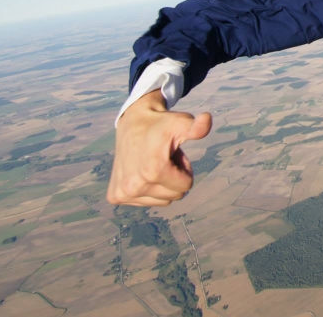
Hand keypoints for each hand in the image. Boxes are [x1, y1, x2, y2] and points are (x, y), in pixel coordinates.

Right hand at [106, 91, 212, 206]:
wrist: (132, 122)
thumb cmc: (161, 124)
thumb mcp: (180, 123)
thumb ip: (196, 127)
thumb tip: (207, 119)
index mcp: (152, 171)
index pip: (186, 186)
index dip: (184, 168)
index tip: (172, 154)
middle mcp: (133, 187)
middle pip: (175, 196)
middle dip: (174, 177)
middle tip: (163, 157)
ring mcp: (123, 193)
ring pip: (162, 201)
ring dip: (162, 183)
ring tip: (152, 162)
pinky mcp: (115, 196)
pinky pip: (146, 202)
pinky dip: (148, 188)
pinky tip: (140, 170)